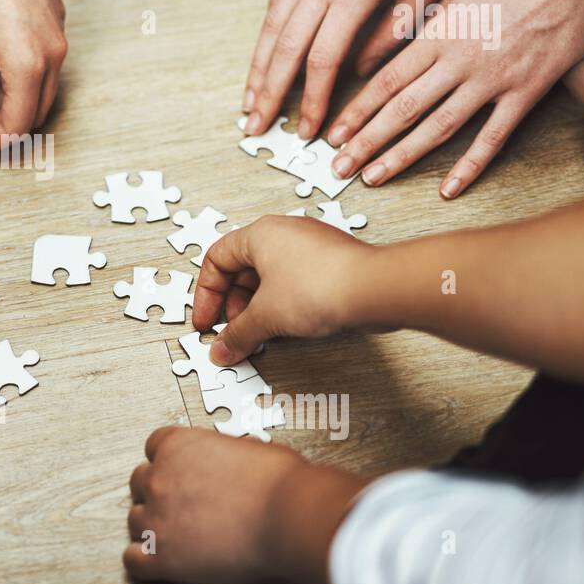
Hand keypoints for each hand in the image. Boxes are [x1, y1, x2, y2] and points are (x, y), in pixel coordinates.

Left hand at [0, 0, 66, 147]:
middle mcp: (53, 53)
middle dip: (0, 125)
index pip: (17, 124)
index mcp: (28, 64)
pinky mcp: (55, 19)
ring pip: (38, 88)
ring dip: (7, 100)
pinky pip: (41, 62)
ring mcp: (57, 35)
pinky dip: (17, 76)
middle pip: (33, 112)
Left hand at [124, 426, 319, 583]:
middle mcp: (160, 479)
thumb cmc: (278, 483)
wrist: (287, 517)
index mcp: (178, 446)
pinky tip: (158, 561)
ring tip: (175, 535)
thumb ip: (223, 452)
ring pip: (134, 520)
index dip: (167, 461)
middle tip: (180, 504)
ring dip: (151, 526)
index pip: (153, 446)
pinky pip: (132, 560)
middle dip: (158, 492)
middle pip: (139, 482)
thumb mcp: (247, 448)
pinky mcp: (163, 557)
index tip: (178, 472)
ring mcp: (157, 518)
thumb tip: (231, 457)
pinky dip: (143, 561)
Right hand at [194, 215, 374, 364]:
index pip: (216, 260)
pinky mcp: (329, 265)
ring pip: (269, 278)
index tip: (207, 323)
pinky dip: (282, 305)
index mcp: (259, 233)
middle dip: (233, 307)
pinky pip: (293, 283)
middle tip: (234, 333)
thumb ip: (238, 335)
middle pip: (242, 271)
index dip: (206, 295)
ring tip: (259, 335)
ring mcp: (309, 248)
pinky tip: (286, 328)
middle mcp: (283, 234)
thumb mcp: (266, 316)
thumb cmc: (322, 285)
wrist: (376, 289)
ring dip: (258, 309)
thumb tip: (222, 349)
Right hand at [245, 0, 448, 140]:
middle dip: (268, 94)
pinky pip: (275, 4)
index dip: (311, 99)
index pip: (323, 59)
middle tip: (254, 128)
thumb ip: (394, 31)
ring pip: (272, 27)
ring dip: (256, 69)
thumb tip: (361, 69)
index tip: (307, 129)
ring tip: (246, 101)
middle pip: (285, 49)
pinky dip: (265, 37)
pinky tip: (262, 57)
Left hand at [324, 0, 583, 196]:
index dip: (356, 110)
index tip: (332, 132)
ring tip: (372, 177)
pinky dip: (470, 166)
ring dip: (402, 156)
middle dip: (365, 141)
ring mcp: (493, 80)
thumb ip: (423, 14)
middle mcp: (460, 60)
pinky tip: (448, 190)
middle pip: (403, 109)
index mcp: (438, 33)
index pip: (386, 80)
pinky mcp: (526, 93)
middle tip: (338, 166)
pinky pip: (493, 137)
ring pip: (438, 128)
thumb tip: (391, 35)